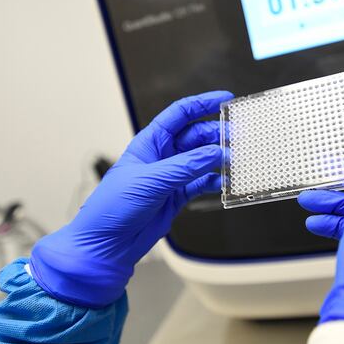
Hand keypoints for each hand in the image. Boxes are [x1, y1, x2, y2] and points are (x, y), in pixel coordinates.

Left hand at [30, 91, 233, 307]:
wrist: (107, 244)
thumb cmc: (113, 206)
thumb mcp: (151, 180)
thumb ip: (186, 166)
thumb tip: (216, 153)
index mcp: (150, 142)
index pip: (180, 114)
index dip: (203, 104)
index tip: (225, 100)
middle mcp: (162, 156)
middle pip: (196, 136)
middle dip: (216, 134)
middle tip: (237, 137)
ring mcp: (171, 176)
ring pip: (202, 159)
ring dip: (219, 158)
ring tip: (236, 159)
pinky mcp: (177, 196)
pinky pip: (202, 183)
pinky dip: (215, 181)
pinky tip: (226, 181)